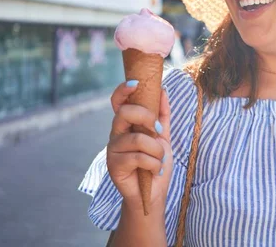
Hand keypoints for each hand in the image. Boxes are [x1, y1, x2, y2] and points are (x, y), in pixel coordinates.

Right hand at [106, 81, 173, 211]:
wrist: (153, 193)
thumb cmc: (156, 164)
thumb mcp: (163, 137)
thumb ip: (162, 116)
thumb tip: (162, 90)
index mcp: (126, 125)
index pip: (118, 102)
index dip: (123, 90)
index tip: (136, 83)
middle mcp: (116, 134)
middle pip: (124, 113)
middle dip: (147, 118)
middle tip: (157, 131)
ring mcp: (112, 149)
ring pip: (137, 139)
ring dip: (156, 150)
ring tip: (159, 160)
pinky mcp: (114, 165)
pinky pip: (139, 157)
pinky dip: (154, 164)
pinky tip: (154, 171)